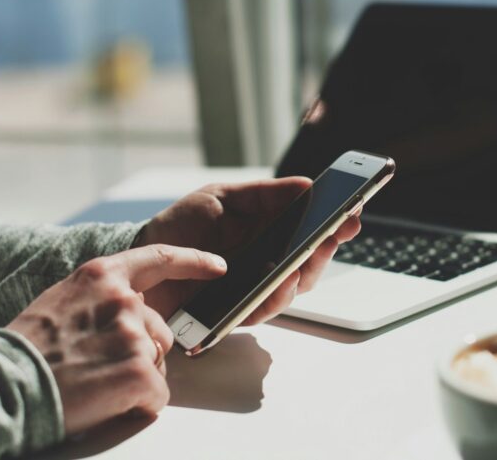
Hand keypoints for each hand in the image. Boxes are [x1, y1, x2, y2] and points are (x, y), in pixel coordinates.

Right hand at [7, 244, 226, 434]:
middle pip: (160, 330)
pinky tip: (102, 402)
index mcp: (102, 275)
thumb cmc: (25, 350)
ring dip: (135, 379)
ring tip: (93, 383)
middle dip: (140, 352)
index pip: (159, 259)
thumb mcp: (63, 301)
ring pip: (157, 363)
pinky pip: (156, 395)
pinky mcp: (140, 370)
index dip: (193, 262)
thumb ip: (102, 299)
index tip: (218, 266)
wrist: (3, 385)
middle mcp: (124, 299)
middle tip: (97, 367)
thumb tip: (133, 313)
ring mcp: (135, 334)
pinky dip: (136, 406)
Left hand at [133, 177, 361, 324]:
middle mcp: (269, 261)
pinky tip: (285, 276)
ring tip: (314, 249)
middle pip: (313, 258)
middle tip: (341, 227)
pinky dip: (279, 293)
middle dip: (330, 243)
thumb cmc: (183, 226)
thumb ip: (265, 194)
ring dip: (310, 268)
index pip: (312, 228)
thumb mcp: (223, 197)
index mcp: (270, 231)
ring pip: (297, 285)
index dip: (336, 221)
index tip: (353, 209)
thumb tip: (307, 184)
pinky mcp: (239, 312)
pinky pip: (267, 307)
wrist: (144, 259)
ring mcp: (256, 288)